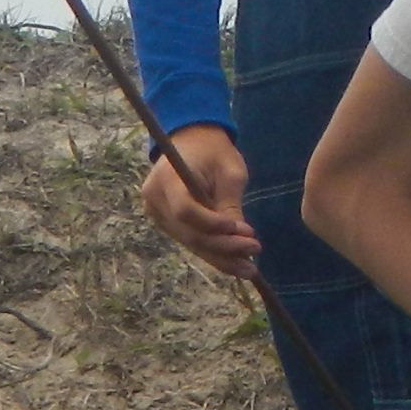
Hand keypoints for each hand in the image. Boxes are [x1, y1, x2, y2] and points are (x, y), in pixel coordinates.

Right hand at [140, 121, 260, 279]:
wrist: (192, 141)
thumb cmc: (214, 152)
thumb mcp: (229, 172)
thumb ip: (230, 204)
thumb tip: (239, 237)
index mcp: (168, 178)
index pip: (186, 211)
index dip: (213, 224)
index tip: (242, 228)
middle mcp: (155, 199)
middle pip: (190, 233)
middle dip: (224, 247)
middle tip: (255, 250)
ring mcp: (157, 213)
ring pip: (191, 242)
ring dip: (221, 257)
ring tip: (250, 268)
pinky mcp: (166, 222)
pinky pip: (190, 240)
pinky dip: (213, 251)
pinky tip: (236, 263)